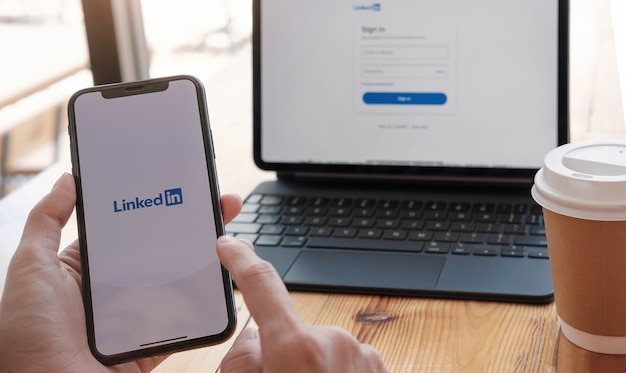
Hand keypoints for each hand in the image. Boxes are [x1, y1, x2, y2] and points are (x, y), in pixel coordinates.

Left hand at [0, 173, 242, 371]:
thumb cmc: (29, 335)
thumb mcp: (30, 267)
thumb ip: (46, 221)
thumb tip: (68, 179)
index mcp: (89, 267)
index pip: (131, 228)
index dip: (159, 206)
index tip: (182, 185)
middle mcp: (117, 289)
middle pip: (164, 252)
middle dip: (194, 227)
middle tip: (222, 204)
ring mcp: (138, 316)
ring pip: (180, 283)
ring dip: (206, 263)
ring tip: (231, 238)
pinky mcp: (153, 342)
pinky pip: (185, 321)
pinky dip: (206, 306)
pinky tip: (224, 281)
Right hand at [217, 236, 388, 372]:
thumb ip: (241, 361)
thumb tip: (255, 339)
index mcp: (297, 348)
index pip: (261, 285)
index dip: (241, 261)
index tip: (230, 244)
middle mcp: (336, 342)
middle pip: (289, 333)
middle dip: (279, 357)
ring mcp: (363, 355)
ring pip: (318, 353)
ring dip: (310, 372)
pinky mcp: (381, 368)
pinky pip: (345, 364)